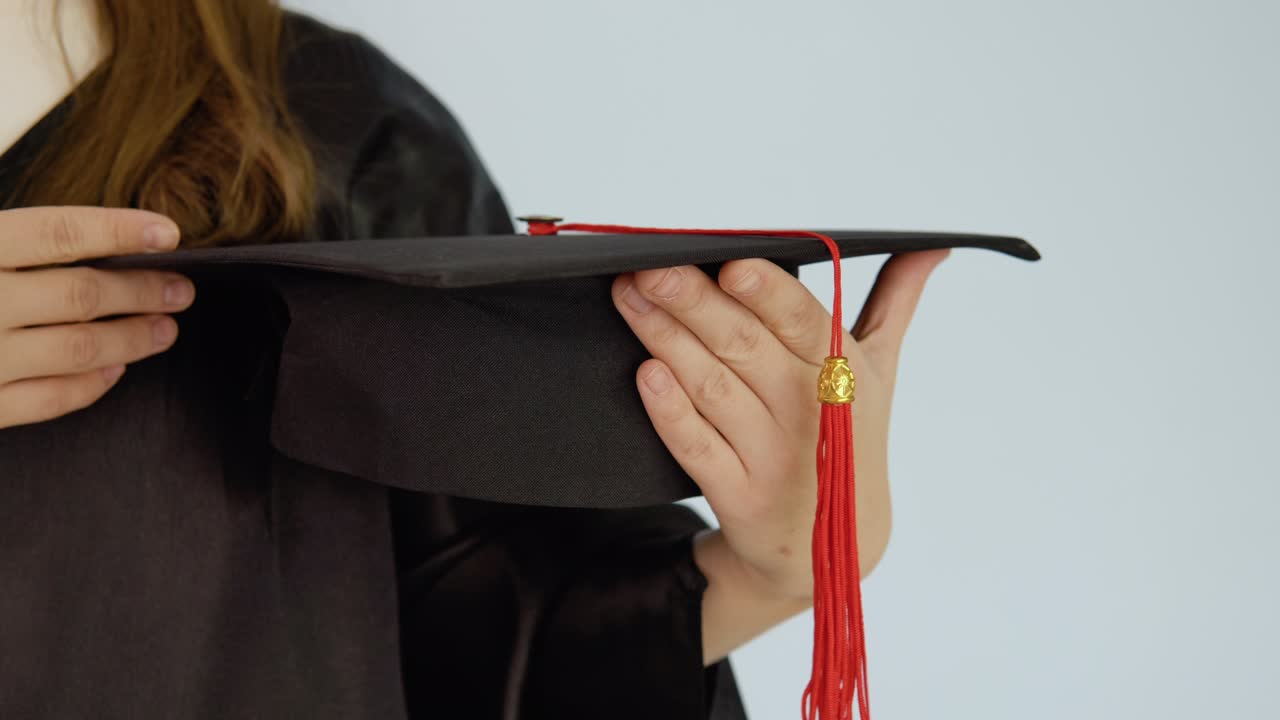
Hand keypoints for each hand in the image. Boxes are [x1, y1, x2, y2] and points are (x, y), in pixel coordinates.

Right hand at [0, 207, 194, 428]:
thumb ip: (15, 243)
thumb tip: (101, 244)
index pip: (58, 233)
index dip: (119, 230)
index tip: (169, 233)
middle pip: (81, 294)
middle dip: (142, 292)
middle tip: (182, 291)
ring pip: (78, 348)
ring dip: (132, 338)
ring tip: (165, 329)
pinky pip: (49, 398)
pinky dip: (91, 384)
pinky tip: (117, 369)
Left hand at [612, 251, 947, 607]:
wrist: (831, 550)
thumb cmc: (848, 440)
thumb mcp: (879, 375)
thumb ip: (896, 304)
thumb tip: (930, 248)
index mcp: (844, 373)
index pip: (804, 321)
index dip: (767, 293)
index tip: (729, 265)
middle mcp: (812, 414)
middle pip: (745, 347)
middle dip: (693, 303)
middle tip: (648, 269)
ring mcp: (774, 458)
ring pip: (714, 388)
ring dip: (667, 340)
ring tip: (630, 299)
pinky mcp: (740, 497)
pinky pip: (698, 448)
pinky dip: (671, 412)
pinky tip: (646, 375)